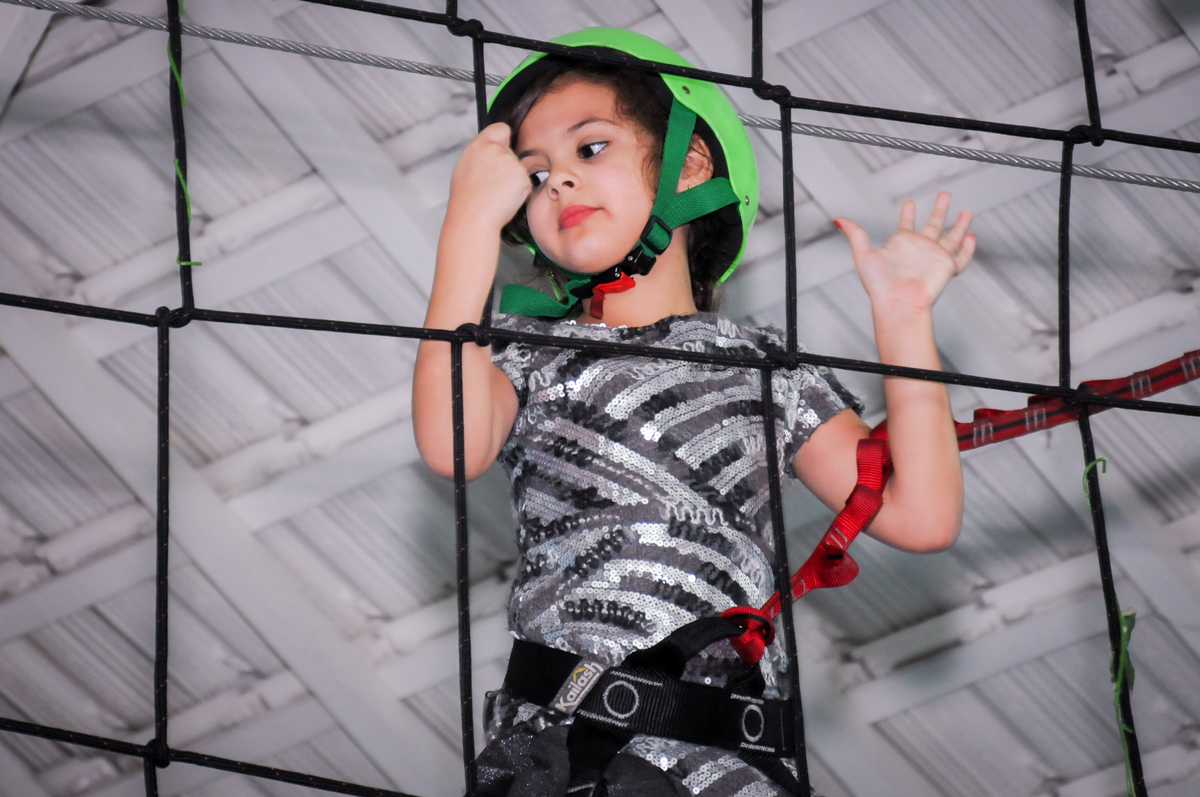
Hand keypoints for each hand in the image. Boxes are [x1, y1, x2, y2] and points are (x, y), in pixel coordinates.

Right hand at [446, 123, 531, 232]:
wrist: (473, 218)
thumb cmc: (467, 199)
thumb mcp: (465, 168)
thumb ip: (482, 155)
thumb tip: (493, 151)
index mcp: (479, 145)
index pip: (501, 129)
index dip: (503, 140)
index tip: (502, 149)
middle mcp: (496, 150)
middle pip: (511, 152)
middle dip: (507, 166)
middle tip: (493, 183)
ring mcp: (512, 163)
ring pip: (519, 169)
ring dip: (513, 180)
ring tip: (497, 193)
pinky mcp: (523, 178)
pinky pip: (525, 183)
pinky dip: (519, 191)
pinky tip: (505, 199)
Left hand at [835, 191, 974, 316]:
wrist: (898, 303)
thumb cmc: (880, 286)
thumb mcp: (863, 254)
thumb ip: (856, 234)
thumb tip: (838, 220)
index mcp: (901, 245)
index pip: (906, 225)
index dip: (908, 213)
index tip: (908, 202)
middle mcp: (919, 249)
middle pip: (933, 225)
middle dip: (939, 209)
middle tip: (944, 194)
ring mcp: (934, 258)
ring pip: (952, 238)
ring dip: (959, 225)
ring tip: (966, 212)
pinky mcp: (947, 267)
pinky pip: (961, 257)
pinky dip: (968, 248)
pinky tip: (972, 237)